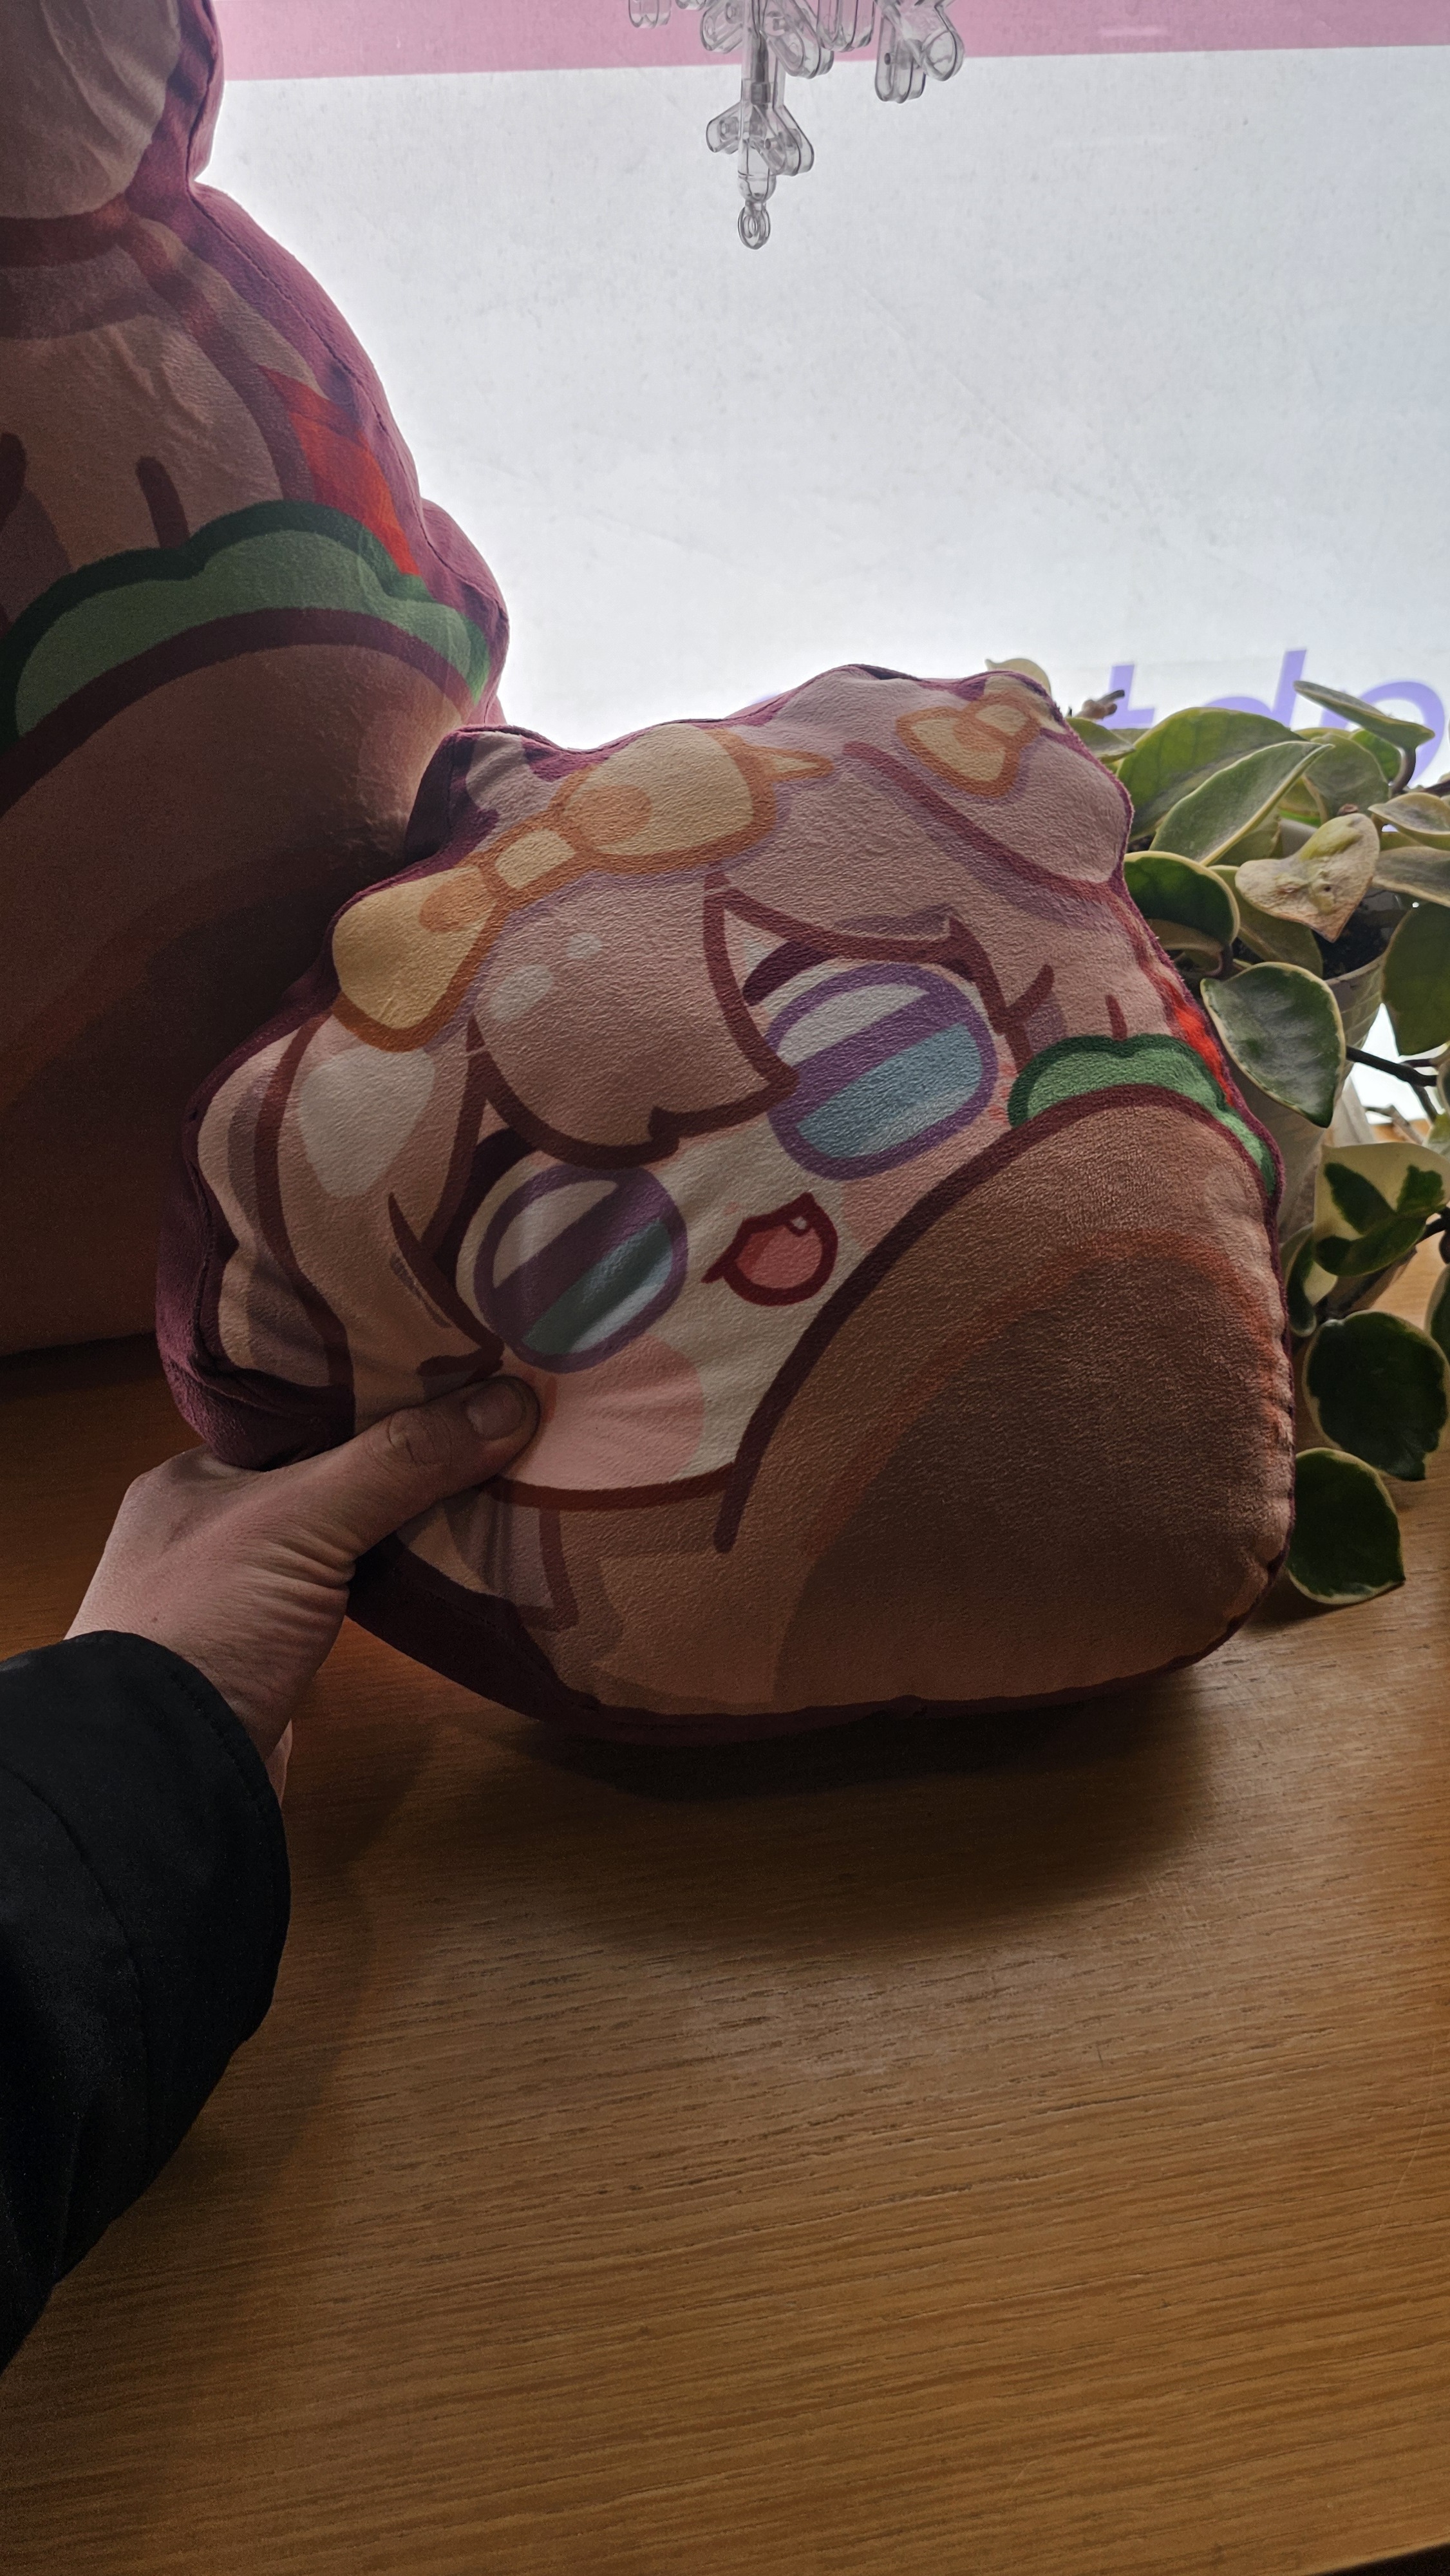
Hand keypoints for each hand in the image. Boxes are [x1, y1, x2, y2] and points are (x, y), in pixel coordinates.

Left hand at [68, 1379, 537, 1797]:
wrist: (162, 1776)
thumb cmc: (206, 1623)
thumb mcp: (301, 1520)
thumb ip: (399, 1461)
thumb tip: (512, 1401)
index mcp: (191, 1474)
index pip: (293, 1410)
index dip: (369, 1389)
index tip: (450, 1370)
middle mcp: (207, 1528)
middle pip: (324, 1472)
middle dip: (398, 1457)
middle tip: (489, 1423)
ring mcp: (238, 1599)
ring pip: (338, 1539)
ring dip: (401, 1523)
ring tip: (491, 1483)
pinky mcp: (271, 1658)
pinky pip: (346, 1599)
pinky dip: (393, 1583)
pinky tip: (451, 1567)